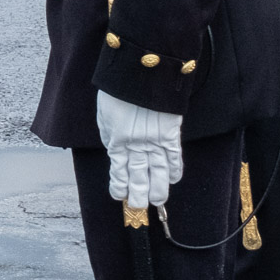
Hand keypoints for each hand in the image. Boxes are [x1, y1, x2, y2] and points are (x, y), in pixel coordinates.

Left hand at [96, 90, 183, 209]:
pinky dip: (174, 169)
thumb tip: (115, 148)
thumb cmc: (118, 90)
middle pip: (139, 177)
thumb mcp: (104, 114)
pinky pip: (174, 157)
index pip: (118, 171)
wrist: (140, 72)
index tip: (119, 196)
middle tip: (139, 208)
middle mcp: (136, 146)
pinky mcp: (171, 133)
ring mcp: (155, 141)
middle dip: (138, 195)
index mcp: (117, 141)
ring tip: (157, 201)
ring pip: (158, 173)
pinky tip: (173, 179)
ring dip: (158, 189)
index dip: (119, 186)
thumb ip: (110, 134)